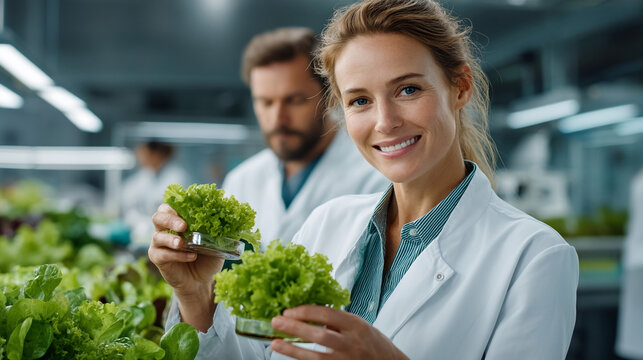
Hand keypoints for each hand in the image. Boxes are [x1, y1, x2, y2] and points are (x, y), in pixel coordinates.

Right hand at [148, 203, 223, 330]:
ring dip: (170, 239)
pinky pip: (162, 255)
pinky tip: (191, 256)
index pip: (171, 206)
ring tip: (182, 244)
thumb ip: (219, 229)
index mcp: (178, 220)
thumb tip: (231, 215)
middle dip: (170, 219)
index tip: (189, 209)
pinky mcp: (158, 259)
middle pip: (158, 217)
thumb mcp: (217, 242)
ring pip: (157, 237)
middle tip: (183, 226)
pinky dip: (177, 255)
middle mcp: (165, 229)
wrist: (202, 280)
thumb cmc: (207, 257)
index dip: (176, 205)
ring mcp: (159, 244)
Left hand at [270, 305, 408, 359]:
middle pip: (319, 335)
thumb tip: (309, 316)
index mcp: (356, 325)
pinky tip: (292, 358)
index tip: (288, 311)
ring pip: (316, 357)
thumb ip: (338, 322)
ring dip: (292, 350)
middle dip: (295, 327)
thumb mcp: (360, 326)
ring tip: (275, 343)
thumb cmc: (374, 344)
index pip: (327, 313)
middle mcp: (352, 343)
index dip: (305, 311)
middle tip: (276, 321)